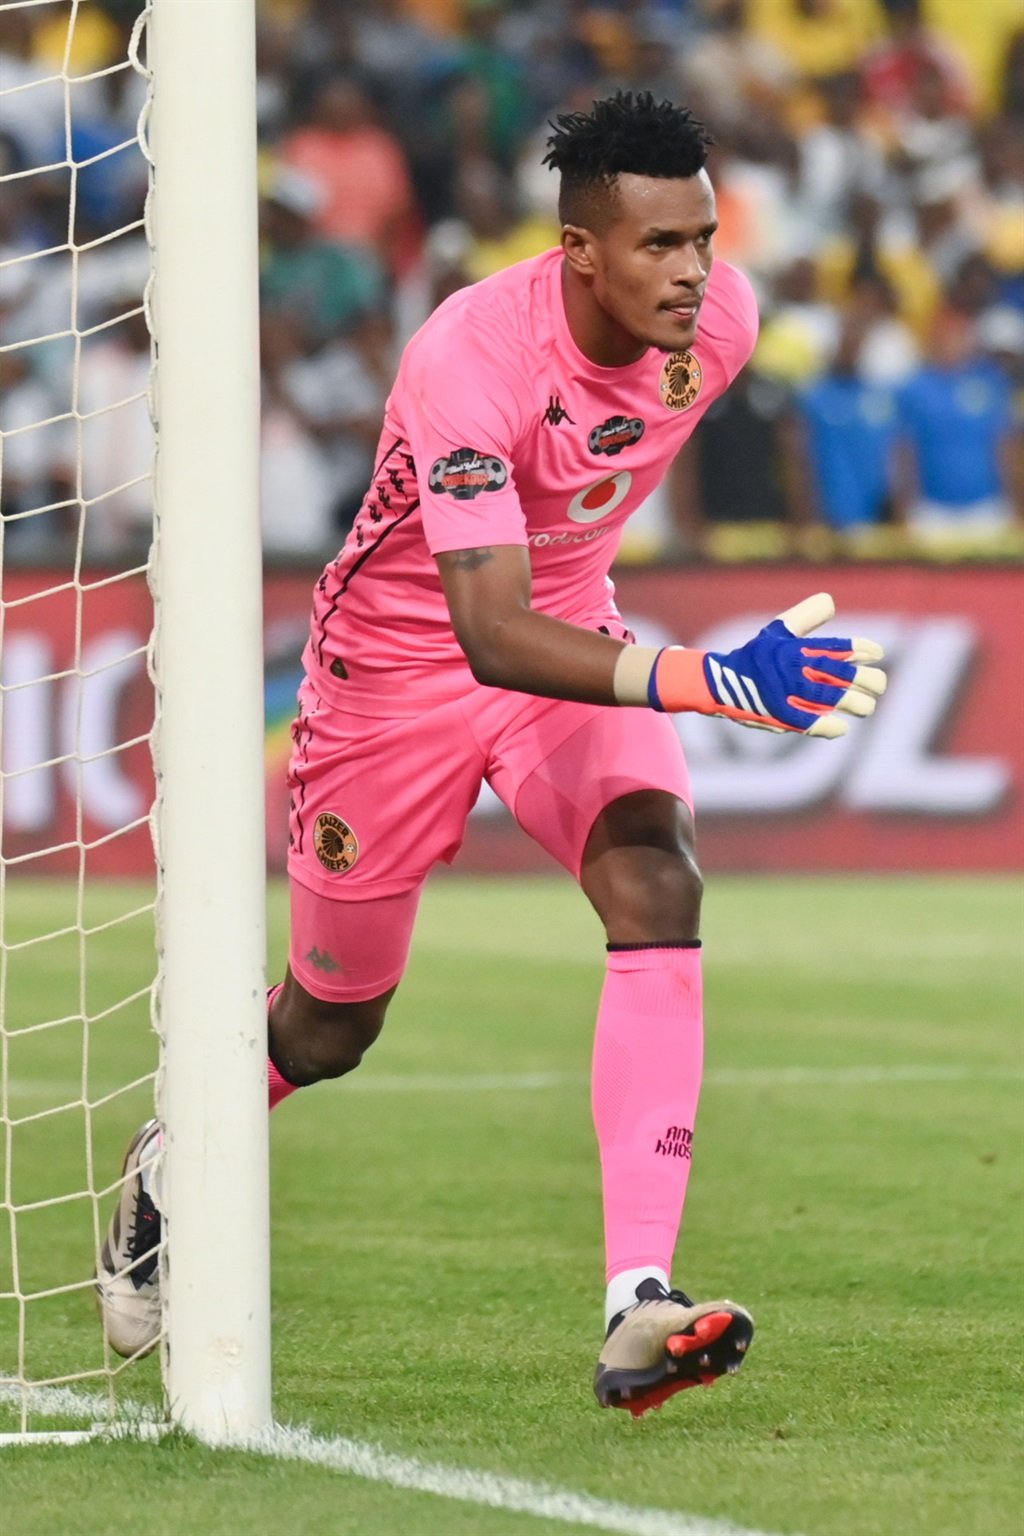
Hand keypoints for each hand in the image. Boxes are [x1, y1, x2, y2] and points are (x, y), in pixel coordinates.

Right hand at [652, 593, 885, 737]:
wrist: (718, 682)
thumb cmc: (754, 657)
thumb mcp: (777, 631)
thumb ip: (805, 617)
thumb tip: (830, 601)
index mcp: (797, 647)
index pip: (837, 647)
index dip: (861, 650)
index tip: (876, 653)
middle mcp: (795, 668)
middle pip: (843, 674)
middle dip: (869, 680)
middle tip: (878, 686)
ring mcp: (787, 692)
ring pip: (834, 698)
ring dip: (856, 703)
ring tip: (866, 706)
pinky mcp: (779, 715)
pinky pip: (811, 723)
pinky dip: (830, 726)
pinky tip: (842, 727)